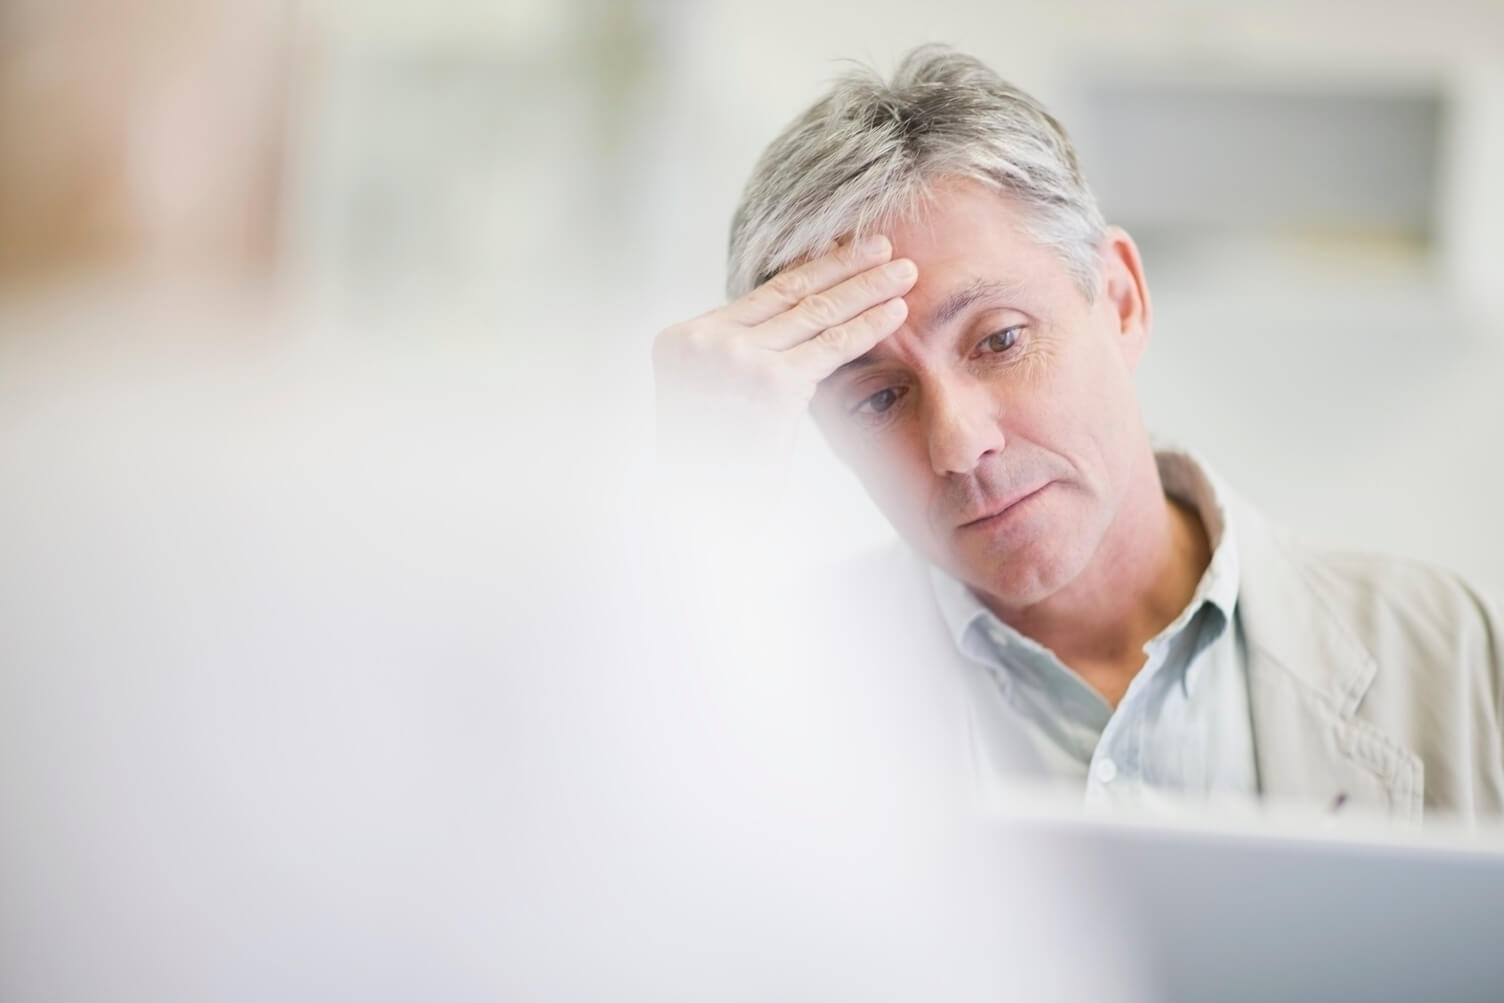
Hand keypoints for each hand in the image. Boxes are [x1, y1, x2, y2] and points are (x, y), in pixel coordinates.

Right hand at [652, 235, 916, 476]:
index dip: (809, 271)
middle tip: (882, 247)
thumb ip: (744, 358)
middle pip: (790, 294)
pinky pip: (831, 347)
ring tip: (902, 271)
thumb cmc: (711, 464)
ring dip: (866, 288)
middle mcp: (706, 338)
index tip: (842, 252)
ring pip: (816, 313)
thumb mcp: (711, 397)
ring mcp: (737, 357)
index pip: (761, 295)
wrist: (700, 508)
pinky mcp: (772, 383)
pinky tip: (895, 311)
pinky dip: (868, 326)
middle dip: (844, 267)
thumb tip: (802, 327)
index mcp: (682, 337)